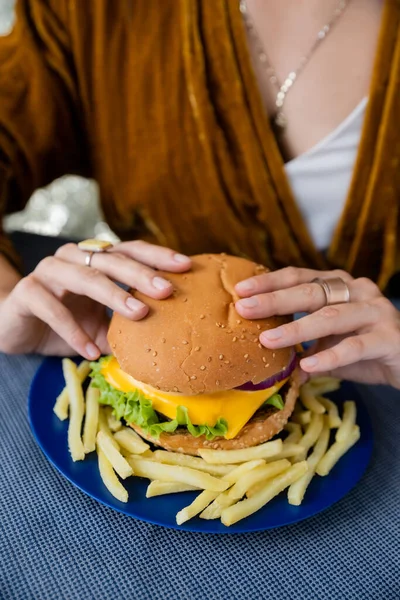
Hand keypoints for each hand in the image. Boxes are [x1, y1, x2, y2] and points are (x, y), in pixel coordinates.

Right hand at [0, 241, 190, 359]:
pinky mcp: (28, 293)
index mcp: (95, 259)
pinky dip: (74, 331)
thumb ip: (127, 322)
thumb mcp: (102, 323)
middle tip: (167, 290)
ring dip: (114, 296)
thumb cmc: (65, 320)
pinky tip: (92, 352)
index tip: (186, 266)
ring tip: (140, 315)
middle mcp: (74, 258)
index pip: (131, 250)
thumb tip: (171, 337)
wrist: (16, 326)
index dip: (158, 255)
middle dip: (142, 274)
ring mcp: (49, 271)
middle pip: (113, 260)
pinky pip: (53, 309)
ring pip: (86, 278)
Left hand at [234, 267, 399, 388]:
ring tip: (268, 341)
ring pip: (331, 316)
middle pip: (310, 292)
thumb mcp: (329, 342)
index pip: (299, 277)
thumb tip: (264, 352)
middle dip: (274, 300)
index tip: (240, 290)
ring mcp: (374, 311)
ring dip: (296, 329)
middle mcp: (357, 291)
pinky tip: (307, 365)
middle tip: (244, 308)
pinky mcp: (388, 337)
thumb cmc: (366, 348)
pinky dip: (329, 356)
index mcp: (339, 285)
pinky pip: (354, 347)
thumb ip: (303, 342)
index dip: (270, 282)